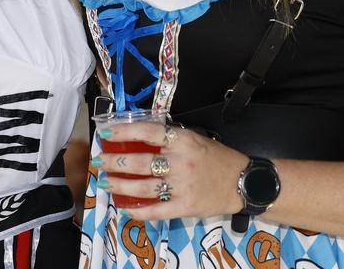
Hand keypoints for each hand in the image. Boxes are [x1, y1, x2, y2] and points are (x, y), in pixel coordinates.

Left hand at [94, 121, 248, 221]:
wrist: (244, 182)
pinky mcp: (186, 207)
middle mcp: (181, 162)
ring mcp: (183, 186)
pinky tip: (125, 208)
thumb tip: (138, 139)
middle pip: (140, 162)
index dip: (123, 132)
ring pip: (143, 187)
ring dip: (120, 186)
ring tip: (106, 183)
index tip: (106, 133)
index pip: (148, 132)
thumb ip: (170, 140)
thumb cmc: (217, 159)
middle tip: (99, 162)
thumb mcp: (195, 139)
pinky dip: (138, 211)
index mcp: (183, 141)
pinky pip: (156, 211)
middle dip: (115, 163)